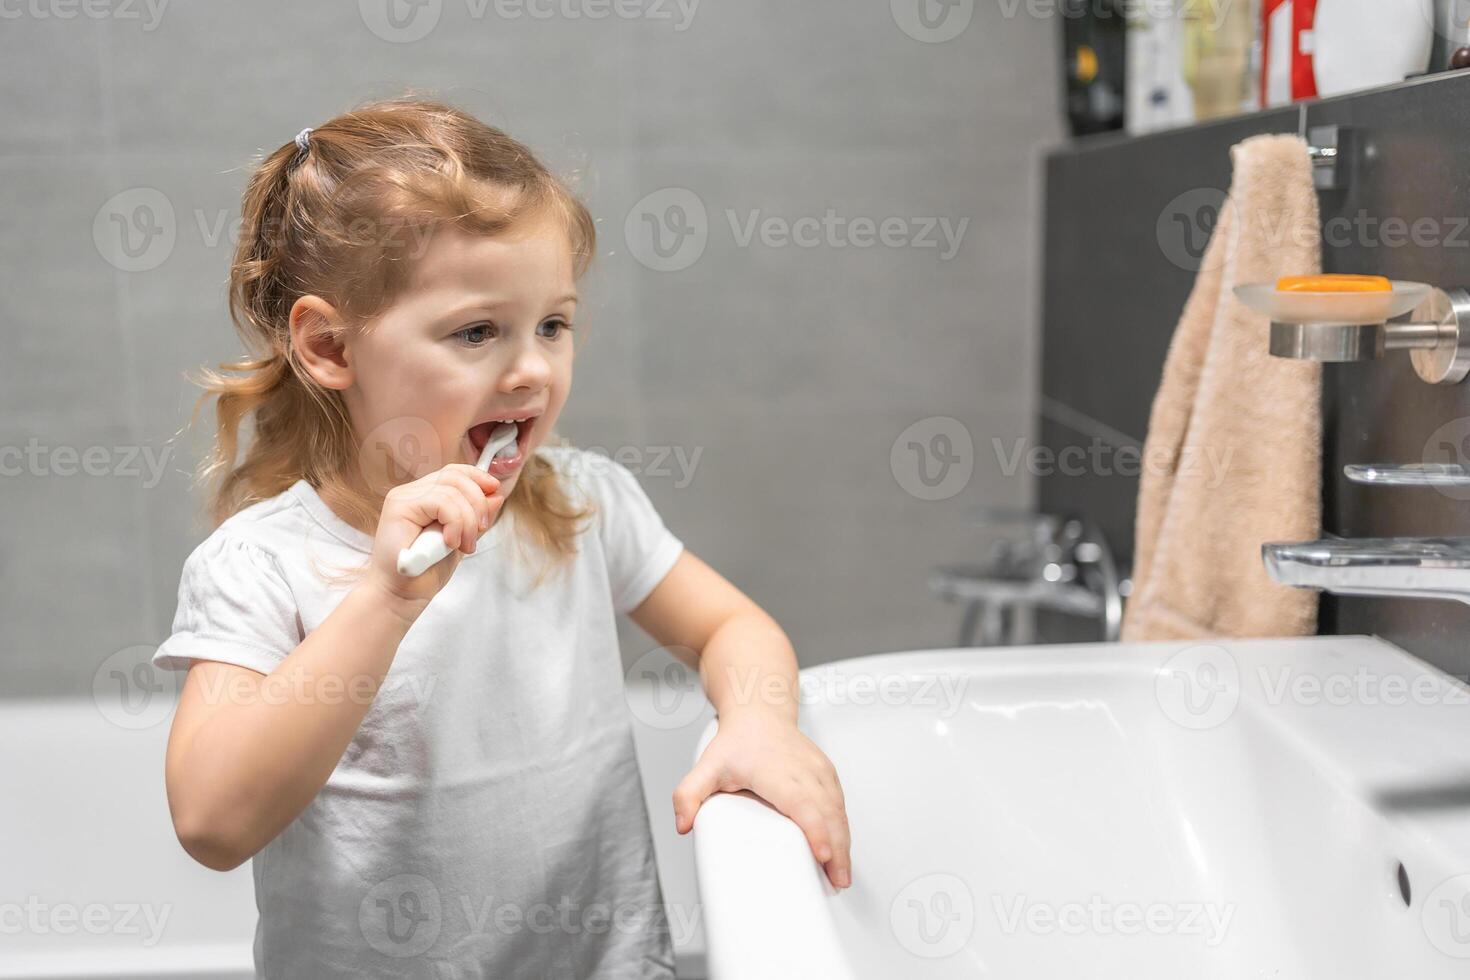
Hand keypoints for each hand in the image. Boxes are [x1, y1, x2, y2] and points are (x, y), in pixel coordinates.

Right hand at [365, 463, 501, 612]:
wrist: (402, 595)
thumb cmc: (427, 571)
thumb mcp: (462, 540)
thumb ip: (476, 518)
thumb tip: (497, 495)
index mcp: (425, 495)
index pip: (455, 472)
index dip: (478, 477)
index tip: (496, 493)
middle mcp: (412, 492)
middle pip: (455, 476)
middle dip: (477, 503)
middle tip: (480, 531)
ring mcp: (403, 498)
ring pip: (451, 490)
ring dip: (468, 521)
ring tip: (464, 546)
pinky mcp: (398, 508)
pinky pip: (440, 502)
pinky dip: (454, 523)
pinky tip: (450, 543)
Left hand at [673, 711, 851, 889]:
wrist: (760, 713)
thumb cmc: (739, 741)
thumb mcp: (707, 767)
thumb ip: (689, 795)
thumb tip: (683, 824)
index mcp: (778, 773)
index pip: (803, 804)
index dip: (816, 831)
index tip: (823, 856)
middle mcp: (804, 771)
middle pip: (828, 814)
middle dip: (837, 850)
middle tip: (838, 881)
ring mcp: (819, 772)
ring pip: (838, 810)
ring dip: (844, 842)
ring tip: (841, 874)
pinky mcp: (827, 774)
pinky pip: (840, 804)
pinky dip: (843, 828)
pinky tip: (841, 848)